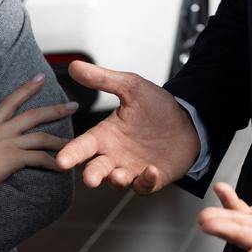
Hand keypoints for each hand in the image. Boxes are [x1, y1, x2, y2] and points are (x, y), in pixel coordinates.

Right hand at [0, 74, 77, 203]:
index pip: (11, 101)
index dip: (26, 88)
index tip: (40, 77)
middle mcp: (0, 130)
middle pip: (34, 115)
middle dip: (56, 110)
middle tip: (73, 106)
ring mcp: (7, 144)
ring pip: (41, 137)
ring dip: (60, 141)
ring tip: (74, 144)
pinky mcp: (12, 159)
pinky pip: (39, 158)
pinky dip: (53, 162)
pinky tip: (61, 167)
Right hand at [54, 60, 200, 194]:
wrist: (189, 119)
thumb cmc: (157, 106)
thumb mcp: (131, 87)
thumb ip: (103, 79)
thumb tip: (74, 66)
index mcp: (105, 135)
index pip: (82, 146)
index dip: (71, 154)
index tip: (61, 161)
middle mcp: (115, 155)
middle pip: (96, 169)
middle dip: (91, 175)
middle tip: (89, 178)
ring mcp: (132, 168)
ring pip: (117, 181)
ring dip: (116, 180)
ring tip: (117, 175)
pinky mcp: (152, 178)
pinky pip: (145, 185)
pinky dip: (146, 181)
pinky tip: (150, 170)